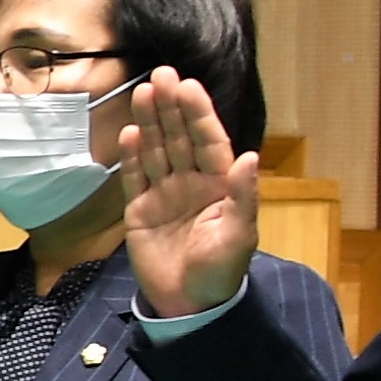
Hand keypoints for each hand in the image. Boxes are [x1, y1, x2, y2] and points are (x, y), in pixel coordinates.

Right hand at [120, 69, 259, 319]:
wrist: (188, 306)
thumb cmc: (221, 272)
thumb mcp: (239, 236)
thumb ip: (243, 196)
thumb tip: (250, 156)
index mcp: (220, 186)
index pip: (208, 141)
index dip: (198, 114)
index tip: (187, 86)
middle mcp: (191, 183)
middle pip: (180, 138)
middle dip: (171, 106)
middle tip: (161, 74)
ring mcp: (164, 195)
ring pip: (157, 150)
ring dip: (150, 122)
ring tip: (142, 92)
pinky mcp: (140, 210)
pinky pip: (135, 177)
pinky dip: (131, 155)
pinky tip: (130, 132)